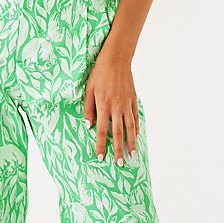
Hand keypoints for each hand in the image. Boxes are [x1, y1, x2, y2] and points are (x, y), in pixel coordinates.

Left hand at [82, 42, 139, 163]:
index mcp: (103, 105)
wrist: (117, 59)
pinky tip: (135, 137)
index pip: (101, 130)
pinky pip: (135, 117)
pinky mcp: (133, 100)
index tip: (101, 157)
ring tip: (131, 155)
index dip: (101, 145)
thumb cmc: (99, 73)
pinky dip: (136, 128)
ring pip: (129, 128)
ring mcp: (126, 104)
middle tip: (119, 163)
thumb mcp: (88, 89)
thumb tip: (87, 125)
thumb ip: (88, 108)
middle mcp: (116, 107)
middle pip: (118, 133)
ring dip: (130, 143)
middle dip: (118, 150)